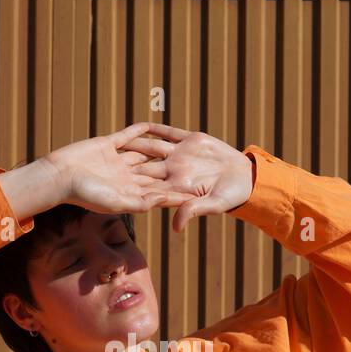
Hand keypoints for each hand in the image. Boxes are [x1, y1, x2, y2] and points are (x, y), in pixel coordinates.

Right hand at [41, 122, 197, 214]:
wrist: (59, 176)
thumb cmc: (85, 195)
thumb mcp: (116, 202)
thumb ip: (141, 202)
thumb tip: (165, 199)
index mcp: (129, 193)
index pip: (158, 192)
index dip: (177, 192)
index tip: (198, 192)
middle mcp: (126, 177)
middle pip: (155, 174)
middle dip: (174, 171)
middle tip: (196, 167)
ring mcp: (117, 160)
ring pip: (143, 153)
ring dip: (159, 149)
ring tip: (178, 143)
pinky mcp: (108, 145)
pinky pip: (127, 136)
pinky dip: (139, 130)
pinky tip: (152, 124)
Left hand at [119, 124, 253, 232]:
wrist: (246, 177)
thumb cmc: (230, 196)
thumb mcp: (213, 204)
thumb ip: (193, 211)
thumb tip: (176, 227)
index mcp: (176, 186)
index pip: (148, 186)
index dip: (130, 186)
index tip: (111, 186)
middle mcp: (174, 170)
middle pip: (145, 166)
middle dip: (125, 164)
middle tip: (103, 162)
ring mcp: (181, 154)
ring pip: (152, 147)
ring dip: (135, 143)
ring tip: (116, 139)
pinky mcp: (190, 140)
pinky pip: (168, 133)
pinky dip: (155, 128)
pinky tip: (140, 124)